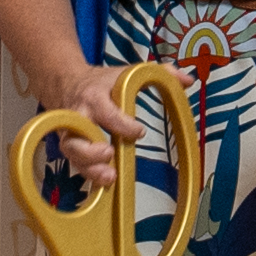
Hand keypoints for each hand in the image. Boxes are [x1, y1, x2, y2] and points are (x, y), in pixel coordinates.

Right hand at [47, 63, 197, 188]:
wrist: (66, 83)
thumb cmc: (101, 82)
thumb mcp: (127, 73)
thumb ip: (159, 74)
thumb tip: (188, 81)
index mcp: (94, 97)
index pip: (105, 112)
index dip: (121, 123)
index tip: (139, 131)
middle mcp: (79, 117)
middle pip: (76, 136)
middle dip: (90, 150)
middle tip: (110, 153)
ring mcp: (72, 134)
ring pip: (72, 154)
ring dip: (89, 168)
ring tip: (109, 176)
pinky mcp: (71, 146)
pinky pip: (76, 163)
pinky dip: (88, 174)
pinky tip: (105, 182)